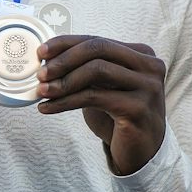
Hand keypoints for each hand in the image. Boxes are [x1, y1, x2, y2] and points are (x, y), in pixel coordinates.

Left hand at [36, 35, 167, 174]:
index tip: (42, 52)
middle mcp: (150, 66)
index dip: (67, 43)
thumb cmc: (120, 115)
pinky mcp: (138, 108)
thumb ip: (88, 68)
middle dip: (64, 59)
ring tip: (42, 92)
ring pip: (96, 70)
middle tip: (41, 73)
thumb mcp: (105, 86)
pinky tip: (49, 108)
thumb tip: (49, 58)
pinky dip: (66, 101)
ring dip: (63, 81)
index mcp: (142, 54)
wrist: (141, 151)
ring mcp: (147, 87)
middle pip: (98, 49)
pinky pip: (94, 97)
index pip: (98, 40)